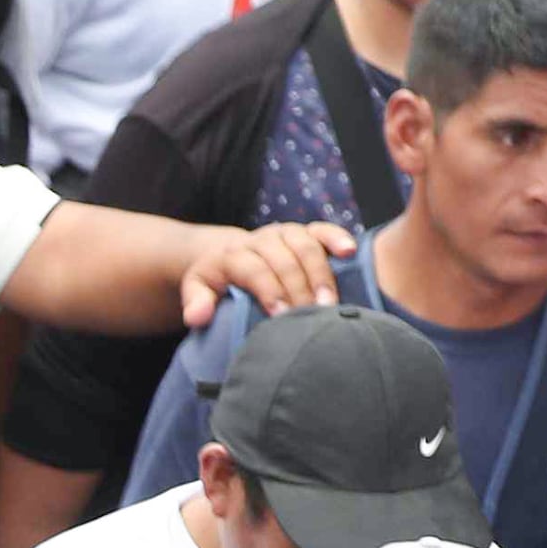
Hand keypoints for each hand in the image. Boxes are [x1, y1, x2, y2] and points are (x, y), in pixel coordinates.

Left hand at [179, 220, 353, 324]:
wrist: (227, 254)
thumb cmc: (216, 281)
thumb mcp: (198, 290)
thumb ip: (196, 303)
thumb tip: (197, 317)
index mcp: (234, 255)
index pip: (255, 271)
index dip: (269, 292)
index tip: (282, 317)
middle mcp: (261, 240)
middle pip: (285, 261)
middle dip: (299, 290)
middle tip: (312, 318)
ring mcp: (285, 233)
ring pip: (306, 247)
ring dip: (320, 275)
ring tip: (329, 303)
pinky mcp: (304, 231)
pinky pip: (323, 230)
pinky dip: (337, 237)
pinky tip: (350, 252)